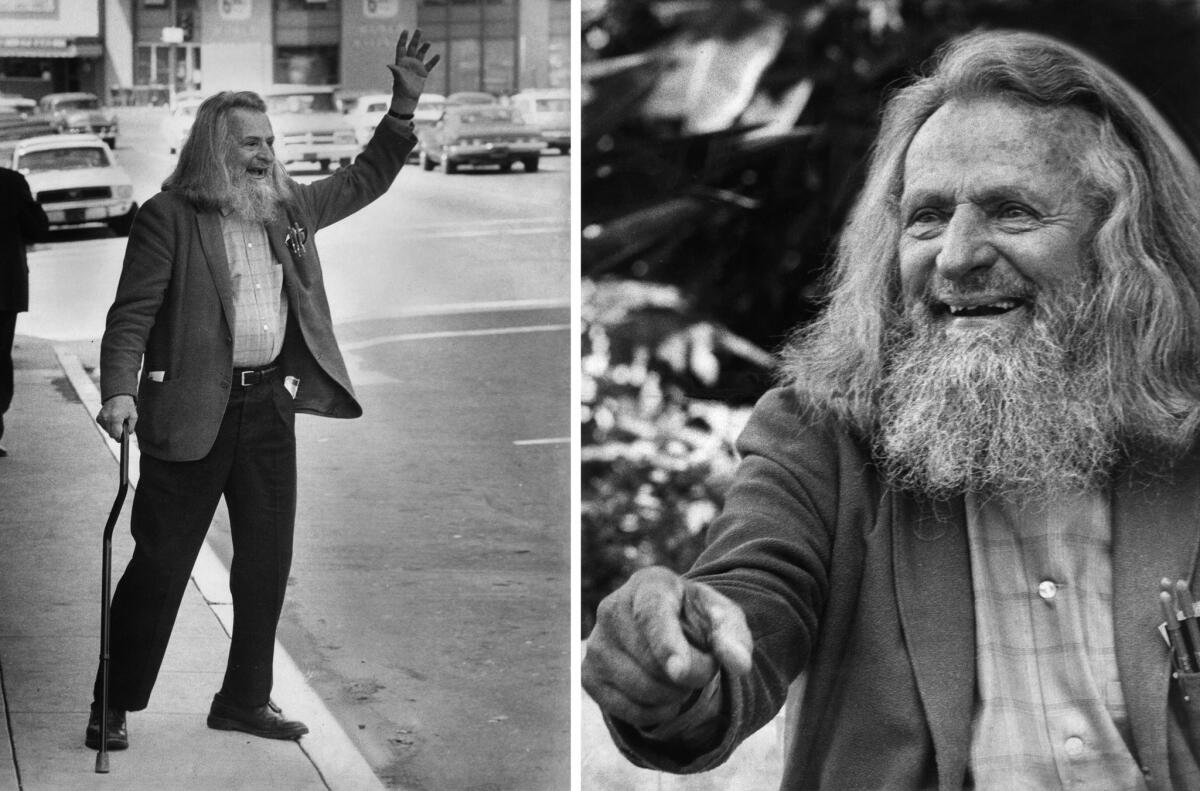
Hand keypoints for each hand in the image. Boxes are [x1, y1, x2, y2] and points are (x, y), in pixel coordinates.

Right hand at [97, 395, 136, 440]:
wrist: (118, 395)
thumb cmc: (127, 406)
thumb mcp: (133, 416)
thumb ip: (131, 427)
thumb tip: (127, 434)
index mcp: (115, 418)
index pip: (115, 435)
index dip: (120, 438)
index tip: (123, 439)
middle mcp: (106, 418)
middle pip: (111, 434)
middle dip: (117, 434)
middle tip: (122, 428)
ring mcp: (101, 418)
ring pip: (107, 431)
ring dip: (113, 429)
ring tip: (118, 421)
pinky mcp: (98, 418)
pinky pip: (104, 426)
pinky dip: (109, 425)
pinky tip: (113, 420)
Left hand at [387, 29, 440, 115]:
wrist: (407, 99)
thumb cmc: (400, 89)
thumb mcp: (398, 79)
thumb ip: (396, 71)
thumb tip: (389, 65)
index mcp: (401, 62)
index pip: (401, 47)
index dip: (403, 39)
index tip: (405, 30)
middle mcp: (409, 63)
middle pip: (412, 48)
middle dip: (415, 39)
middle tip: (419, 30)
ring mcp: (416, 67)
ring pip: (421, 54)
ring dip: (424, 48)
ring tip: (428, 42)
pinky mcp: (423, 73)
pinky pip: (429, 65)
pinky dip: (433, 61)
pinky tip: (438, 55)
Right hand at [581, 566, 752, 729]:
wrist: (665, 628)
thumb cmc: (695, 619)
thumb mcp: (722, 618)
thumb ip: (733, 636)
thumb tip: (739, 664)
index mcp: (649, 584)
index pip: (653, 615)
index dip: (666, 645)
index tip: (681, 672)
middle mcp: (612, 608)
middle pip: (653, 662)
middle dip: (690, 675)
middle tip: (699, 663)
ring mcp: (596, 642)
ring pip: (641, 689)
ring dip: (673, 695)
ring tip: (679, 675)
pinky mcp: (588, 673)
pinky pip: (626, 711)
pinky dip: (653, 712)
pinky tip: (661, 693)